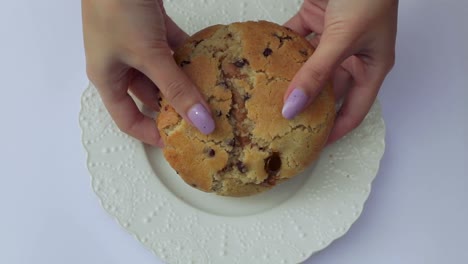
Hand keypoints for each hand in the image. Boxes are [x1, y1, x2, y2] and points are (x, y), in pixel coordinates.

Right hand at [82, 0, 214, 146]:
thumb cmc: (117, 8)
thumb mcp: (149, 56)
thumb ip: (177, 88)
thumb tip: (200, 121)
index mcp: (108, 79)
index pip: (128, 119)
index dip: (151, 135)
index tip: (179, 143)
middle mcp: (121, 66)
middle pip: (151, 97)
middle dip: (175, 107)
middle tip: (202, 119)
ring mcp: (136, 46)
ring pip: (164, 74)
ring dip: (185, 82)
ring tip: (211, 95)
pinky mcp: (150, 29)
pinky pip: (172, 50)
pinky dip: (188, 56)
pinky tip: (208, 62)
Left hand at [282, 0, 397, 142]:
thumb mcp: (342, 40)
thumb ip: (317, 73)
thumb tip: (292, 106)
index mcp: (371, 67)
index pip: (354, 111)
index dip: (336, 131)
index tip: (313, 147)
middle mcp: (352, 56)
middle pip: (328, 90)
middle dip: (308, 106)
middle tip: (284, 124)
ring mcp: (333, 39)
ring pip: (309, 67)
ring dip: (291, 78)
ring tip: (269, 98)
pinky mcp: (315, 21)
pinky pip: (296, 41)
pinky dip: (282, 48)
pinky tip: (265, 61)